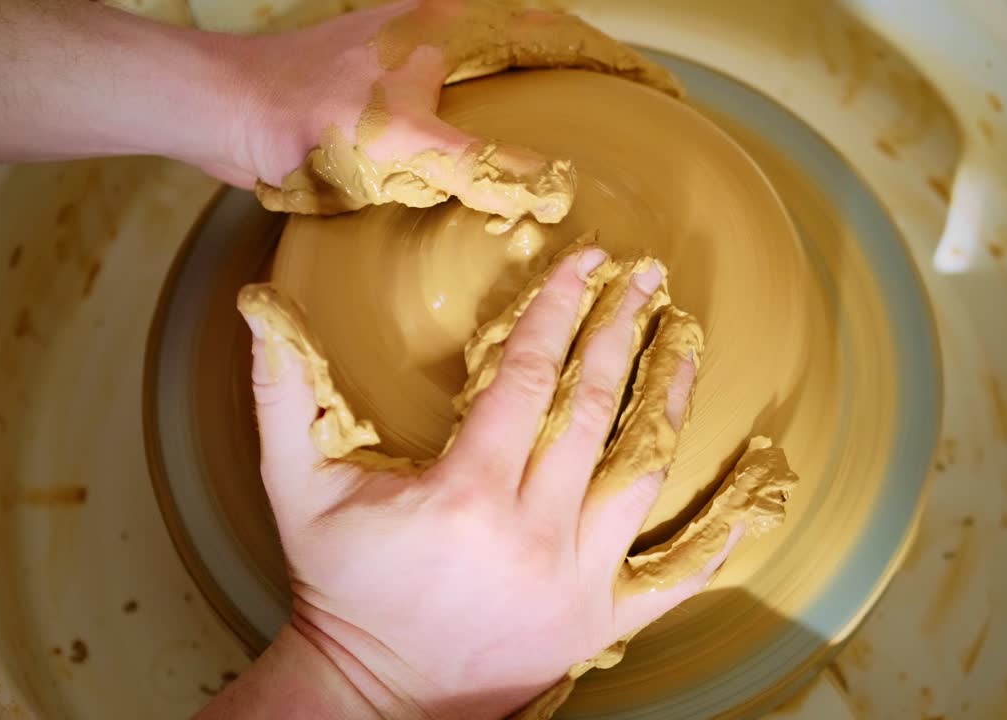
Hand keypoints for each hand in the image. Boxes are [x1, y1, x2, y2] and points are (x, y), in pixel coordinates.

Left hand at [201, 0, 680, 221]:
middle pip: (540, 34)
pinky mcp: (387, 73)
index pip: (562, 34)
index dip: (618, 62)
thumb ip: (482, 167)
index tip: (663, 89)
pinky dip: (497, 99)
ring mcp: (413, 44)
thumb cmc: (309, 119)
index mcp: (457, 23)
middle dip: (590, 64)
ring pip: (501, 56)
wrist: (230, 111)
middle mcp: (441, 21)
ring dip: (545, 77)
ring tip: (585, 117)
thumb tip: (556, 187)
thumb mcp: (405, 148)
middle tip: (635, 101)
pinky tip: (500, 135)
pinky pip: (463, 81)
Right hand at [215, 245, 740, 719]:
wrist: (371, 693)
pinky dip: (715, 531)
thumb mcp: (295, 489)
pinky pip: (677, 575)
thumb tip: (257, 309)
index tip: (583, 261)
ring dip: (668, 397)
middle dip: (621, 330)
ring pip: (642, 472)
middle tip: (647, 277)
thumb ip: (280, 394)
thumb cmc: (339, 586)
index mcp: (465, 491)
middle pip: (593, 408)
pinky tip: (749, 485)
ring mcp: (576, 581)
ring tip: (685, 341)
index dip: (557, 308)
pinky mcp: (600, 623)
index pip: (527, 375)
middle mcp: (532, 531)